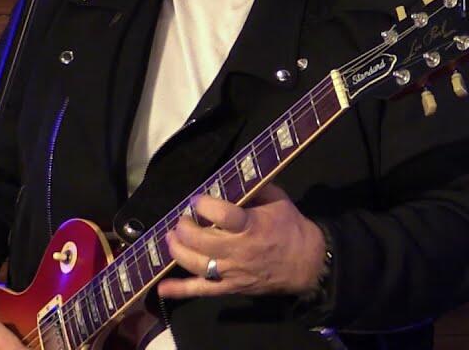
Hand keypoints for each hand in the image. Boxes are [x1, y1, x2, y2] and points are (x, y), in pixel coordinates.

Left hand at [158, 183, 324, 299]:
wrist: (306, 264)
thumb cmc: (290, 227)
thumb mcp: (277, 200)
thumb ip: (253, 188)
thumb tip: (229, 178)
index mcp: (252, 226)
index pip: (222, 216)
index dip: (204, 205)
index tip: (197, 199)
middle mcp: (239, 251)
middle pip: (202, 241)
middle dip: (185, 227)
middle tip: (182, 219)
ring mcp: (232, 272)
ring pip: (197, 264)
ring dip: (178, 250)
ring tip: (171, 237)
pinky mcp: (229, 288)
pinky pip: (202, 290)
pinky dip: (180, 290)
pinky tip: (162, 287)